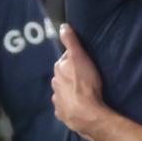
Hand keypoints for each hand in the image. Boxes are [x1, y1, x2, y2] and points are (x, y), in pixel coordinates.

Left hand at [51, 25, 109, 140]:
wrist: (86, 113)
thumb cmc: (85, 84)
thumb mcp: (80, 57)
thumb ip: (71, 42)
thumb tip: (62, 26)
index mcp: (58, 69)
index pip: (65, 60)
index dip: (74, 61)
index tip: (83, 64)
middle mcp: (54, 83)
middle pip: (62, 76)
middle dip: (70, 76)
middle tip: (84, 78)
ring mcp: (57, 100)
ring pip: (62, 91)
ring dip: (69, 91)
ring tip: (81, 93)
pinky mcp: (61, 113)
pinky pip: (64, 106)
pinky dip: (69, 105)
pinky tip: (77, 106)